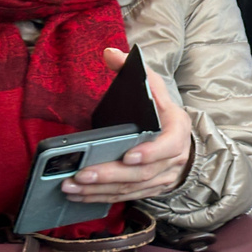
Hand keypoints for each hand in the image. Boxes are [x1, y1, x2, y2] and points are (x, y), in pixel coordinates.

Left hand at [62, 47, 194, 202]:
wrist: (181, 140)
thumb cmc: (164, 113)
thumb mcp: (156, 89)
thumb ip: (136, 71)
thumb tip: (110, 53)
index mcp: (177, 131)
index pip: (168, 146)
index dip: (150, 153)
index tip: (128, 155)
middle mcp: (173, 159)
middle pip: (142, 172)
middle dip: (110, 174)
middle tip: (81, 174)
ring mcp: (161, 177)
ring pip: (131, 188)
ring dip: (100, 190)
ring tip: (70, 186)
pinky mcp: (148, 190)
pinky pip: (125, 197)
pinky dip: (101, 198)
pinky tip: (79, 196)